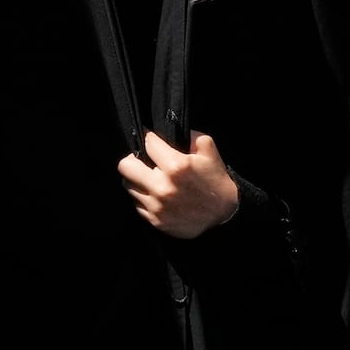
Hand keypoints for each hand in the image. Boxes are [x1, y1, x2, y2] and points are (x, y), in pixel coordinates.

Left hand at [116, 129, 239, 236]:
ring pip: (128, 185)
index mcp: (176, 165)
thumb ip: (188, 134)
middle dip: (133, 159)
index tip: (147, 137)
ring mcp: (157, 206)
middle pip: (124, 166)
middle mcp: (162, 186)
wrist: (225, 214)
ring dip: (137, 180)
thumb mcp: (208, 149)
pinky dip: (143, 197)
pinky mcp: (155, 221)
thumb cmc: (215, 178)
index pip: (146, 142)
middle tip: (142, 160)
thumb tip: (168, 128)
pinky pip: (136, 204)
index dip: (147, 136)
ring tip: (150, 179)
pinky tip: (156, 195)